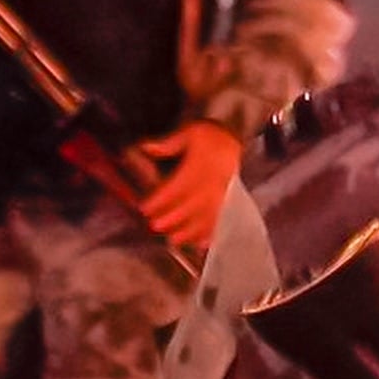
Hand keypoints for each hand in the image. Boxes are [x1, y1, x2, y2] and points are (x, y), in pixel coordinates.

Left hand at [125, 116, 244, 254]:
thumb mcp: (189, 133)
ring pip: (204, 219)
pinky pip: (220, 223)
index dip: (159, 200)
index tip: (145, 208)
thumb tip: (144, 147)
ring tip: (173, 239)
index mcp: (198, 168)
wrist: (234, 140)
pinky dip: (210, 235)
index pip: (175, 188)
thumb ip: (166, 144)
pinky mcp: (228, 204)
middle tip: (155, 226)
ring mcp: (221, 197)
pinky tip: (199, 244)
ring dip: (188, 231)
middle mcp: (210, 185)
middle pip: (188, 207)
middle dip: (170, 219)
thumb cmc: (210, 137)